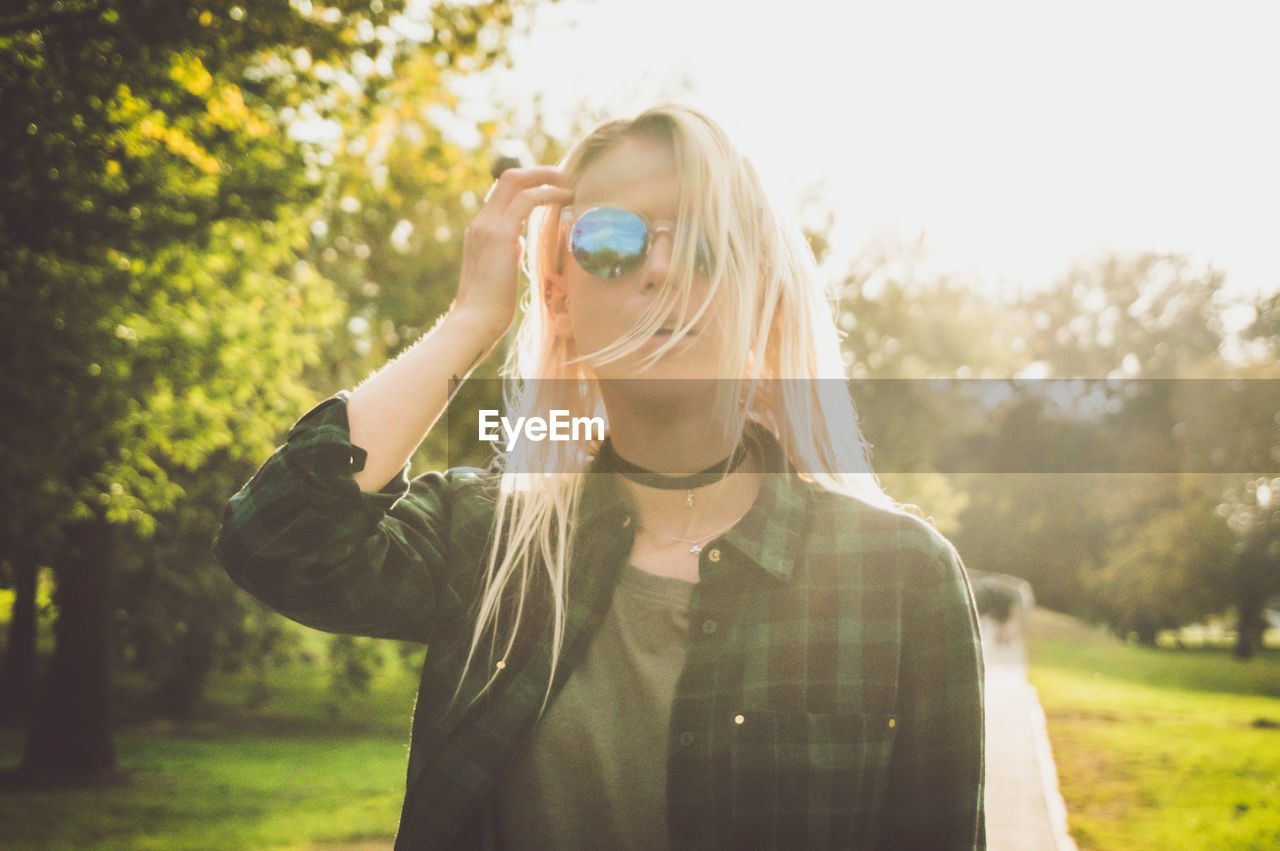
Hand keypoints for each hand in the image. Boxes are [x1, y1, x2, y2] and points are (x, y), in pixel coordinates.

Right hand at [452, 166, 573, 344]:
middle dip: (539, 172)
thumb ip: (507, 252)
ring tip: (572, 185)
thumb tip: (518, 242)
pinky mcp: (500, 235)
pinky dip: (549, 194)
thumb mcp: (499, 271)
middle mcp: (480, 222)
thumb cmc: (489, 308)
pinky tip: (568, 199)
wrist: (474, 322)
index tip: (553, 188)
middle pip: (508, 177)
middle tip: (566, 177)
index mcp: (479, 230)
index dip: (529, 184)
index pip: (502, 193)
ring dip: (547, 178)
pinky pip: (527, 200)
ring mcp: (487, 226)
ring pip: (516, 180)